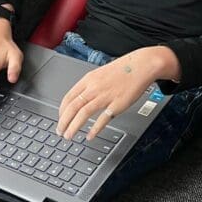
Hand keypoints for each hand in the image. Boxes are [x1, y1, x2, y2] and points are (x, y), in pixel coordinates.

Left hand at [57, 46, 179, 140]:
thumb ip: (90, 86)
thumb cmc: (123, 70)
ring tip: (69, 136)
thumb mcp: (101, 74)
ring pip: (83, 113)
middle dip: (63, 122)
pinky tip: (89, 136)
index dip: (61, 111)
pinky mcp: (117, 104)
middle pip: (72, 107)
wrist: (141, 66)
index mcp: (88, 80)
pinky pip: (102, 119)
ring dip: (73, 127)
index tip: (60, 120)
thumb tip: (80, 99)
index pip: (68, 98)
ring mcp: (105, 96)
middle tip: (60, 132)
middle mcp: (94, 88)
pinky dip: (94, 129)